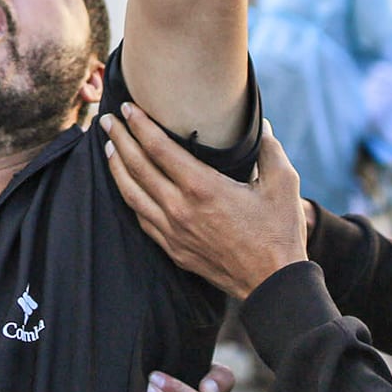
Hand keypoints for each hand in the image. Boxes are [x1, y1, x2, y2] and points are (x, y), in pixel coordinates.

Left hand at [102, 106, 307, 298]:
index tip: (127, 107)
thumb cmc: (279, 233)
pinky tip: (127, 187)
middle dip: (120, 139)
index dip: (140, 125)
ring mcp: (173, 232)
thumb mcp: (283, 184)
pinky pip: (142, 219)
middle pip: (138, 167)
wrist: (273, 284)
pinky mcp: (173, 250)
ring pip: (132, 195)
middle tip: (107, 120)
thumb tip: (262, 126)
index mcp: (203, 188)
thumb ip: (269, 150)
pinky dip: (129, 198)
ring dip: (117, 168)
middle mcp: (180, 209)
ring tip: (108, 148)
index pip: (159, 148)